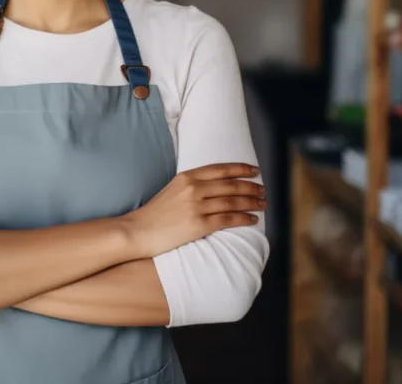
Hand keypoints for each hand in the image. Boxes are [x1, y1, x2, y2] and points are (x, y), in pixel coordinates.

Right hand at [121, 163, 263, 257]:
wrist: (138, 231)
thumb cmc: (155, 213)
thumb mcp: (172, 190)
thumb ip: (192, 186)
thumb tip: (215, 188)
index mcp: (187, 177)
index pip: (221, 169)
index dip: (241, 169)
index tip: (255, 170)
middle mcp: (194, 189)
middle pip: (231, 185)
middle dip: (251, 187)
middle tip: (263, 190)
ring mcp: (197, 206)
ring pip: (233, 202)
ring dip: (252, 202)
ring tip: (262, 204)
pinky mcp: (199, 224)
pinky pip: (228, 219)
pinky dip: (243, 218)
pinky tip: (252, 219)